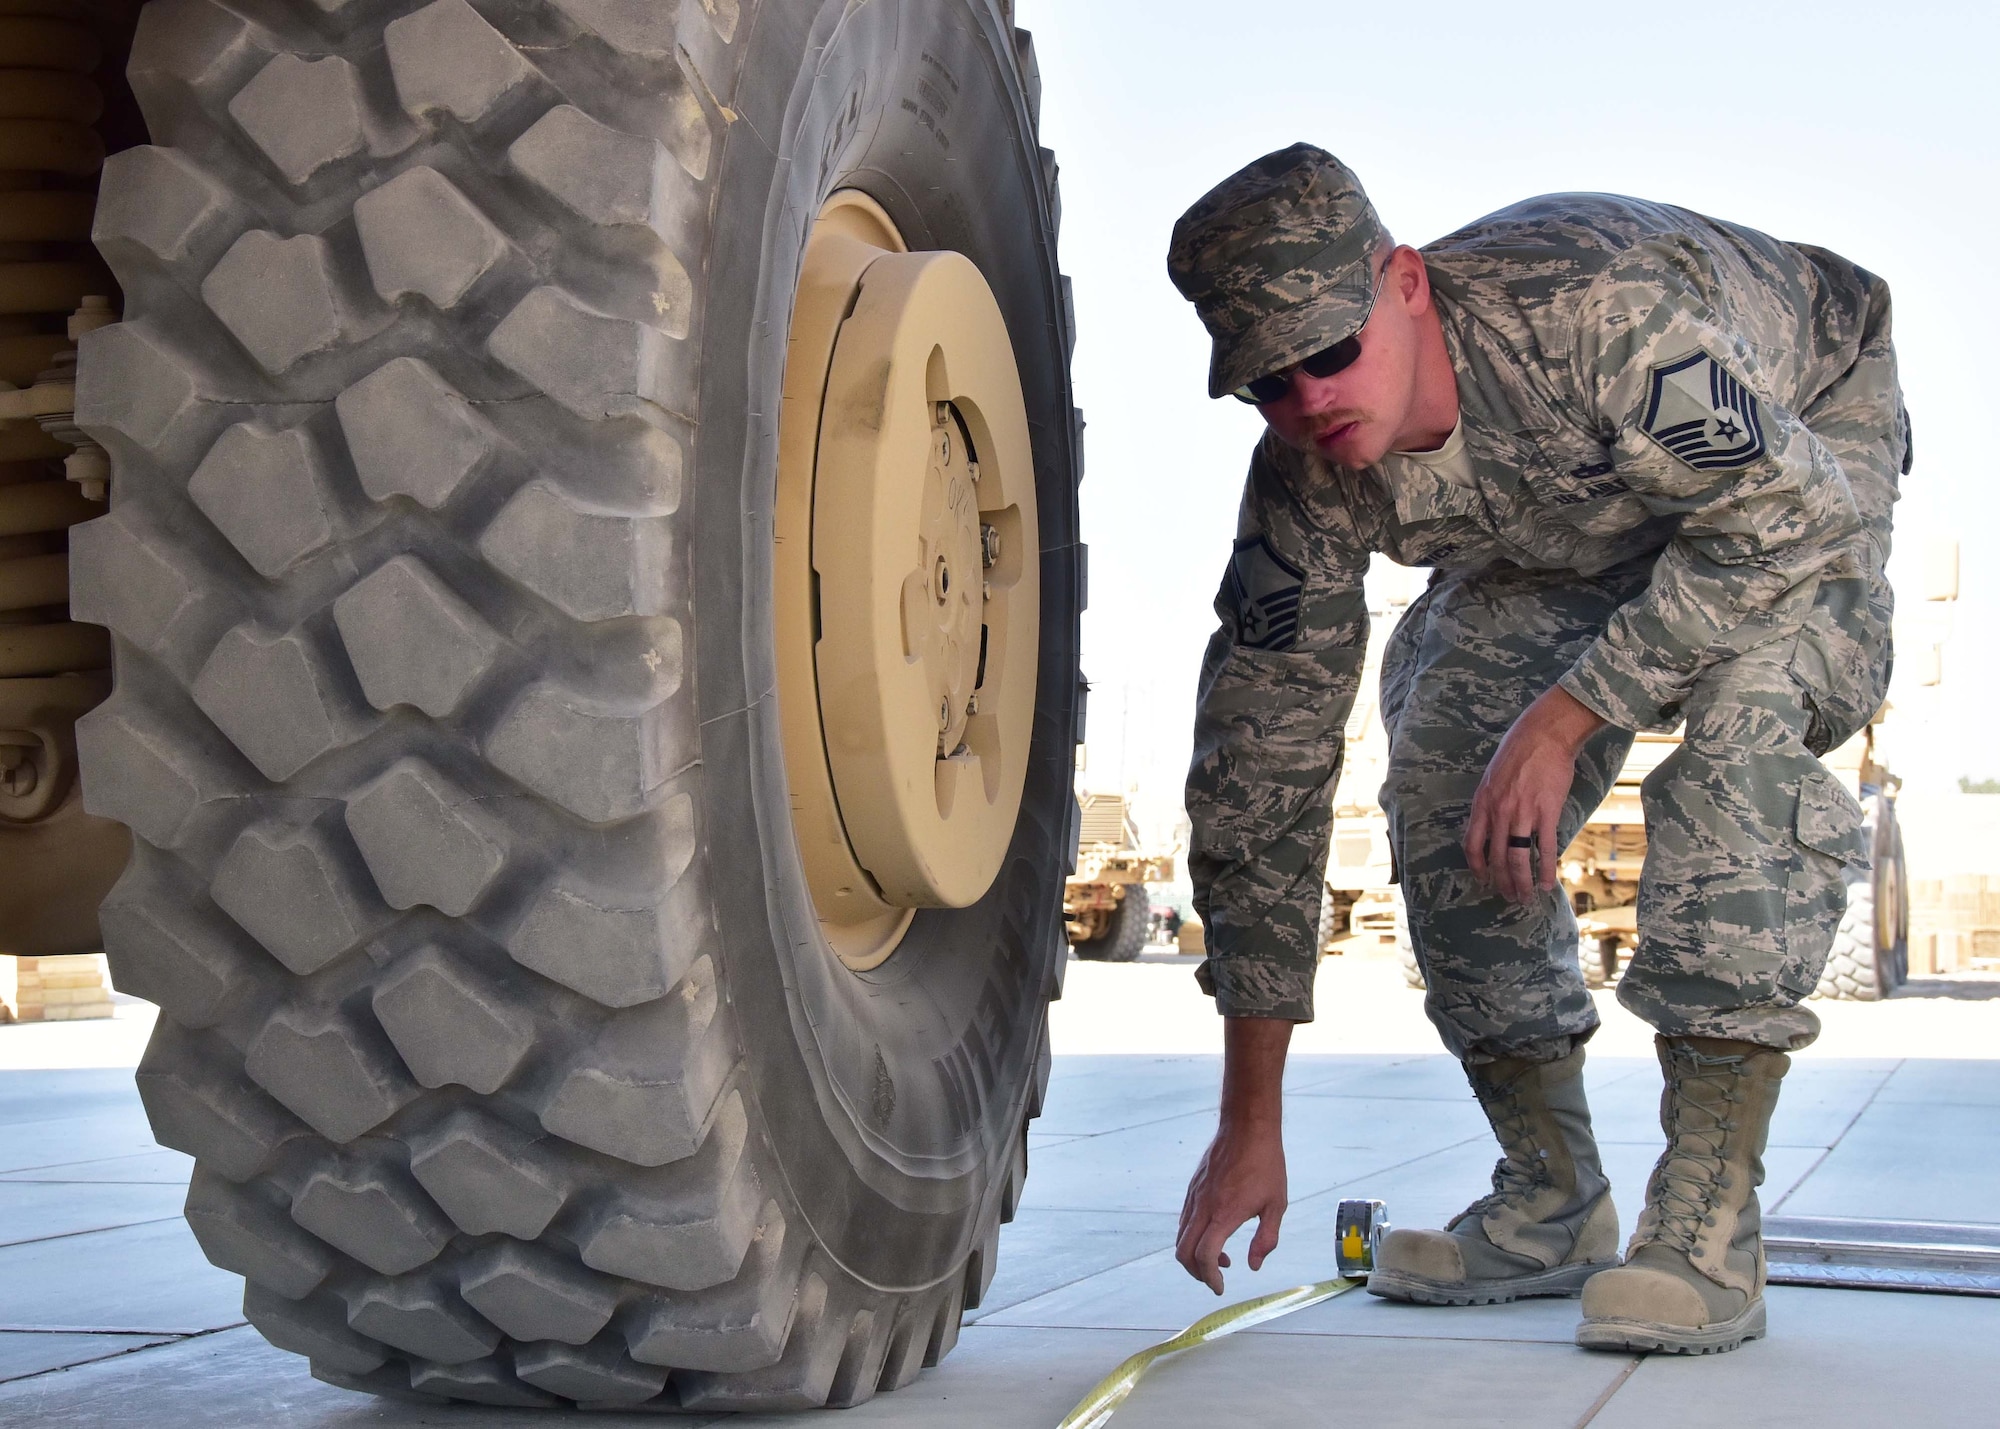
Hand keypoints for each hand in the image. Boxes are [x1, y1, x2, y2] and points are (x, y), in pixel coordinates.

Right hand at [1176, 1116, 1287, 1294]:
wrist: (1247, 1128)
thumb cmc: (1266, 1165)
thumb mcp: (1276, 1204)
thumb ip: (1266, 1239)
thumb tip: (1253, 1265)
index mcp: (1224, 1214)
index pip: (1204, 1256)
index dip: (1210, 1278)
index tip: (1221, 1287)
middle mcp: (1203, 1207)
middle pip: (1183, 1252)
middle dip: (1196, 1273)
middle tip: (1215, 1278)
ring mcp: (1194, 1197)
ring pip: (1181, 1236)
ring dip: (1194, 1255)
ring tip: (1220, 1257)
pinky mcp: (1193, 1188)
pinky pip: (1184, 1220)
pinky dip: (1193, 1237)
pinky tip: (1215, 1233)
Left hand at [1464, 686, 1606, 903]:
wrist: (1544, 734)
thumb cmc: (1519, 751)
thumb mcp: (1493, 777)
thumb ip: (1492, 801)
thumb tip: (1493, 823)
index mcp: (1483, 803)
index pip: (1472, 844)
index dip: (1477, 866)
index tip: (1483, 880)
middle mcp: (1498, 812)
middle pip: (1496, 858)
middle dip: (1501, 882)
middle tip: (1509, 897)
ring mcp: (1522, 813)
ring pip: (1518, 858)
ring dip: (1521, 882)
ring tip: (1526, 896)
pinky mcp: (1546, 812)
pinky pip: (1545, 848)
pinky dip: (1546, 869)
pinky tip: (1548, 883)